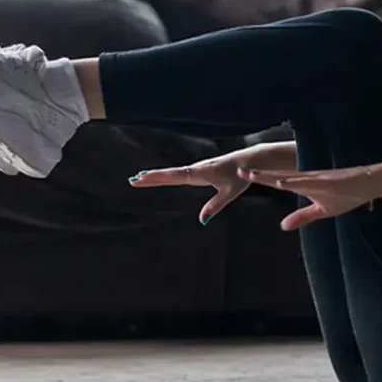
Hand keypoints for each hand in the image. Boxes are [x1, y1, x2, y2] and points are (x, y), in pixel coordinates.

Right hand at [128, 154, 250, 224]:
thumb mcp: (230, 193)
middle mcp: (195, 169)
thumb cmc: (240, 176)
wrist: (248, 160)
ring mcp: (197, 169)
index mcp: (199, 173)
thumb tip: (202, 221)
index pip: (173, 177)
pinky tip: (163, 177)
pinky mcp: (200, 170)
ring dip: (157, 175)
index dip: (157, 178)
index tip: (141, 178)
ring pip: (173, 173)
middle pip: (169, 174)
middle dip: (151, 177)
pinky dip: (167, 175)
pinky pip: (179, 173)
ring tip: (140, 178)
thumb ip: (216, 205)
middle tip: (132, 180)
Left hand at [239, 160, 381, 230]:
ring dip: (270, 176)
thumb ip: (302, 217)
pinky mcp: (326, 181)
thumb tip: (282, 227)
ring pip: (288, 177)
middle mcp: (306, 179)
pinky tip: (281, 181)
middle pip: (278, 177)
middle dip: (259, 175)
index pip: (278, 182)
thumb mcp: (322, 211)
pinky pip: (307, 181)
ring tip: (252, 174)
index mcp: (304, 186)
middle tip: (238, 170)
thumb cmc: (348, 195)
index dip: (261, 179)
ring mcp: (316, 179)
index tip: (243, 175)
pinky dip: (293, 181)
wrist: (369, 183)